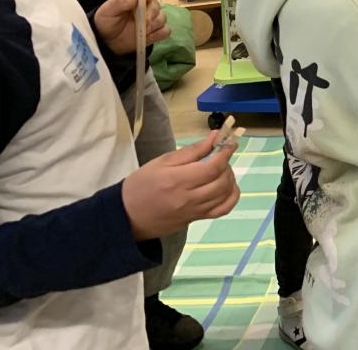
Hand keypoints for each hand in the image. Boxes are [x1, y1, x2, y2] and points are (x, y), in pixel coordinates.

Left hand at [94, 0, 167, 53]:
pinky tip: (149, 37)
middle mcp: (145, 7)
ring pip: (163, 17)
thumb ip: (120, 2)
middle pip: (157, 4)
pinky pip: (165, 31)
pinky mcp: (155, 32)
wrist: (106, 42)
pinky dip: (159, 33)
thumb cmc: (106, 22)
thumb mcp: (107, 11)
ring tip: (145, 30)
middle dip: (152, 12)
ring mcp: (151, 20)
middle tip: (144, 21)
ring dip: (156, 24)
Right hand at [122, 133, 240, 240]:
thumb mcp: (161, 162)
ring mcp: (193, 212)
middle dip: (227, 165)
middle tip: (220, 157)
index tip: (229, 143)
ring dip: (229, 178)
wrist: (126, 216)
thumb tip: (215, 137)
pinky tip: (226, 187)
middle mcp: (188, 198)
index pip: (212, 167)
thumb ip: (191, 151)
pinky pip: (222, 210)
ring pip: (225, 195)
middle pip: (222, 181)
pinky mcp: (195, 220)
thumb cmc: (141, 185)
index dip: (225, 153)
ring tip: (221, 170)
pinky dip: (231, 197)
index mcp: (177, 180)